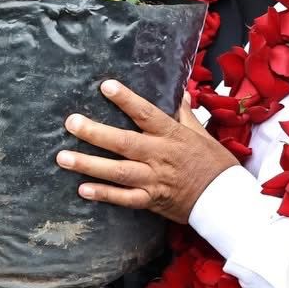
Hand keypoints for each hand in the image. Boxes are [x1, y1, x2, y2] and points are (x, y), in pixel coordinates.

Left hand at [57, 80, 237, 222]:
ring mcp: (154, 180)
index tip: (105, 86)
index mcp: (172, 136)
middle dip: (94, 133)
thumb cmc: (214, 163)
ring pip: (117, 172)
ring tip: (63, 158)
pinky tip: (82, 189)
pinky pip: (124, 199)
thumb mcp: (201, 133)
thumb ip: (184, 113)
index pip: (146, 113)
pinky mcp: (152, 201)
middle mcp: (160, 156)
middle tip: (71, 123)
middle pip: (123, 143)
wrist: (225, 200)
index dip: (126, 99)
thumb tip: (178, 91)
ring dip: (89, 164)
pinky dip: (104, 195)